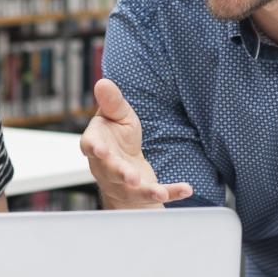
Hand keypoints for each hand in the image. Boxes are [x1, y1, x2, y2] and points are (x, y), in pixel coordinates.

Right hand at [79, 79, 192, 207]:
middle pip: (111, 172)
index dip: (95, 149)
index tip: (100, 150)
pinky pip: (155, 194)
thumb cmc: (117, 136)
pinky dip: (172, 192)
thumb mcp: (117, 115)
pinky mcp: (142, 193)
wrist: (125, 165)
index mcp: (97, 144)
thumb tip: (103, 82)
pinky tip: (186, 189)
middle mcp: (106, 167)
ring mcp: (124, 184)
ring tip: (159, 191)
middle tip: (131, 177)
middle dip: (121, 174)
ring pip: (131, 190)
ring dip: (145, 191)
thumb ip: (112, 102)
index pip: (91, 146)